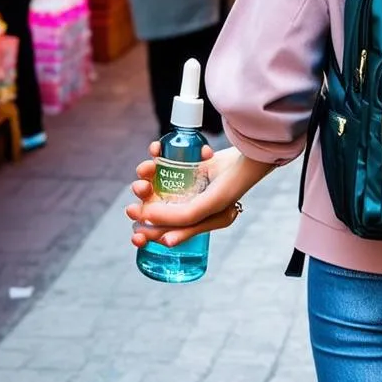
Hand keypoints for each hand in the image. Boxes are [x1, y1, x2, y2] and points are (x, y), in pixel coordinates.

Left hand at [127, 143, 272, 247]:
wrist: (247, 155)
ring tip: (147, 168)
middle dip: (144, 198)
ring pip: (158, 181)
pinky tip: (156, 149)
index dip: (148, 232)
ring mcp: (189, 182)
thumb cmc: (230, 186)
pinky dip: (158, 154)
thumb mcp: (205, 209)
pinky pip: (167, 159)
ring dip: (147, 174)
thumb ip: (180, 218)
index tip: (135, 230)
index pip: (166, 231)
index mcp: (197, 222)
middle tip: (139, 189)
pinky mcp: (189, 162)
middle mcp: (191, 203)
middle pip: (158, 204)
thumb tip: (146, 219)